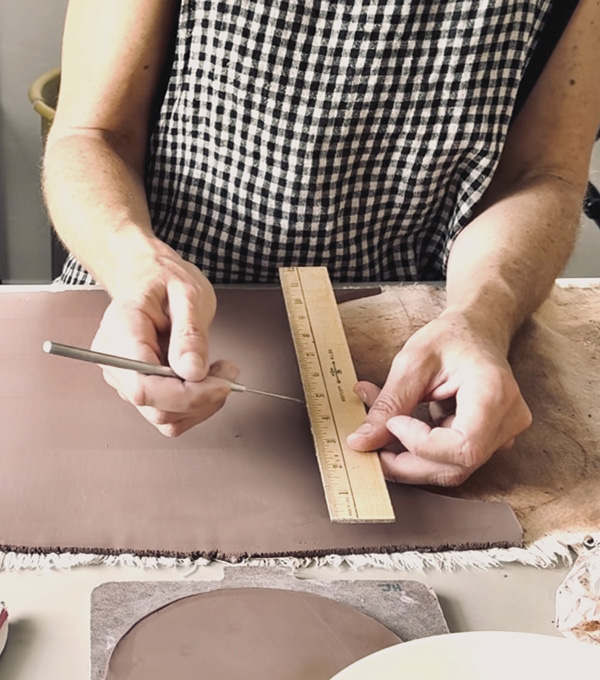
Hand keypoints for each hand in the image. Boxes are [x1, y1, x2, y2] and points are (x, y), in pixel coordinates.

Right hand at [91, 242, 237, 435]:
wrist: (146, 274)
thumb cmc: (163, 278)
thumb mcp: (187, 294)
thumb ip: (189, 334)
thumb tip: (193, 372)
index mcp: (122, 332)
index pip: (144, 386)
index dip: (186, 395)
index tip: (221, 383)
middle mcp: (116, 361)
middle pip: (156, 408)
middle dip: (202, 398)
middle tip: (228, 373)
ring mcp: (125, 378)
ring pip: (165, 418)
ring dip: (202, 403)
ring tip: (219, 372)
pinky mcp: (140, 387)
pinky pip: (168, 413)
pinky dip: (195, 404)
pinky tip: (206, 379)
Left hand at [346, 309, 531, 485]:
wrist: (477, 330)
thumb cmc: (451, 337)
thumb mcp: (413, 361)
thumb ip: (389, 403)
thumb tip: (362, 441)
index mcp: (494, 393)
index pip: (464, 446)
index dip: (422, 445)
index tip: (393, 423)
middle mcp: (507, 421)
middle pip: (455, 467)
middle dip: (404, 461)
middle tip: (370, 442)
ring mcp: (502, 435)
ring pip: (449, 469)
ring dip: (406, 456)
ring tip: (382, 426)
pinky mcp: (488, 442)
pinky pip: (449, 460)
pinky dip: (417, 450)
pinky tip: (399, 426)